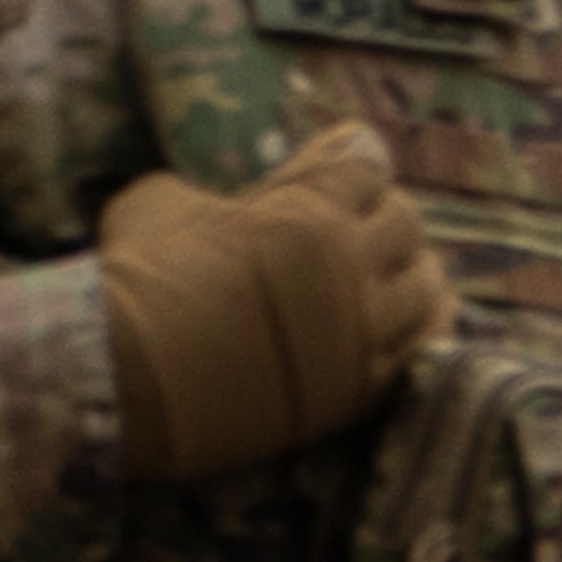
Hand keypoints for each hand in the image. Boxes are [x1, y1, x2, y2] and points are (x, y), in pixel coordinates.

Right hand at [98, 122, 450, 484]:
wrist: (132, 372)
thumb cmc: (141, 275)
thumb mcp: (163, 201)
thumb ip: (210, 192)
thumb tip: (216, 202)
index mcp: (307, 213)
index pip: (366, 172)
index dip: (355, 170)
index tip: (348, 176)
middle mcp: (350, 269)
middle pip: (408, 227)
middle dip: (388, 220)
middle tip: (369, 228)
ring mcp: (361, 333)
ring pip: (429, 293)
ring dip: (417, 277)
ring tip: (405, 278)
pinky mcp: (359, 390)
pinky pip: (421, 354)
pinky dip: (420, 332)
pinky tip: (408, 327)